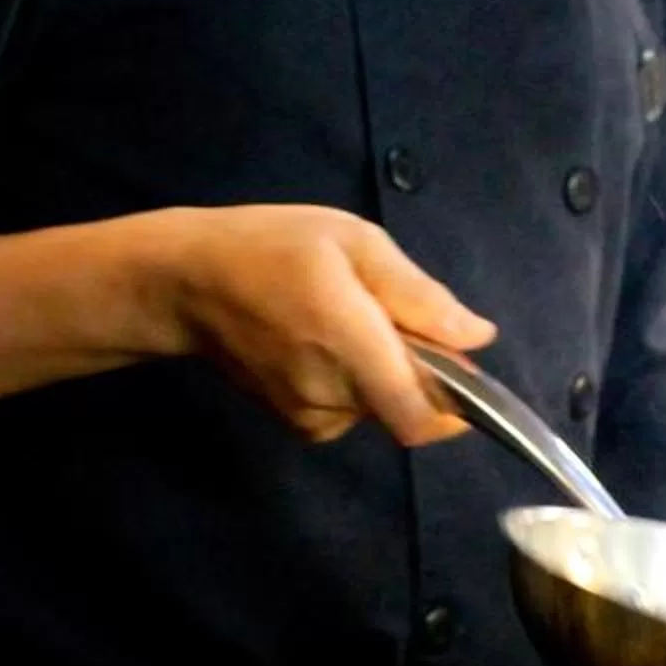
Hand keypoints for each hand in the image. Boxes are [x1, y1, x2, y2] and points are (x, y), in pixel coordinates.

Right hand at [149, 205, 493, 446]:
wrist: (187, 283)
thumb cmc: (272, 247)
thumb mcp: (355, 242)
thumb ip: (419, 295)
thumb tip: (479, 338)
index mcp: (349, 346)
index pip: (421, 418)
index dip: (457, 405)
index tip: (458, 364)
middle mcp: (333, 396)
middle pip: (408, 403)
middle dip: (415, 364)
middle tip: (381, 307)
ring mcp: (312, 417)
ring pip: (382, 405)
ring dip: (383, 370)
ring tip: (343, 317)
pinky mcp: (298, 424)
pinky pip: (354, 410)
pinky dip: (357, 381)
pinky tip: (323, 341)